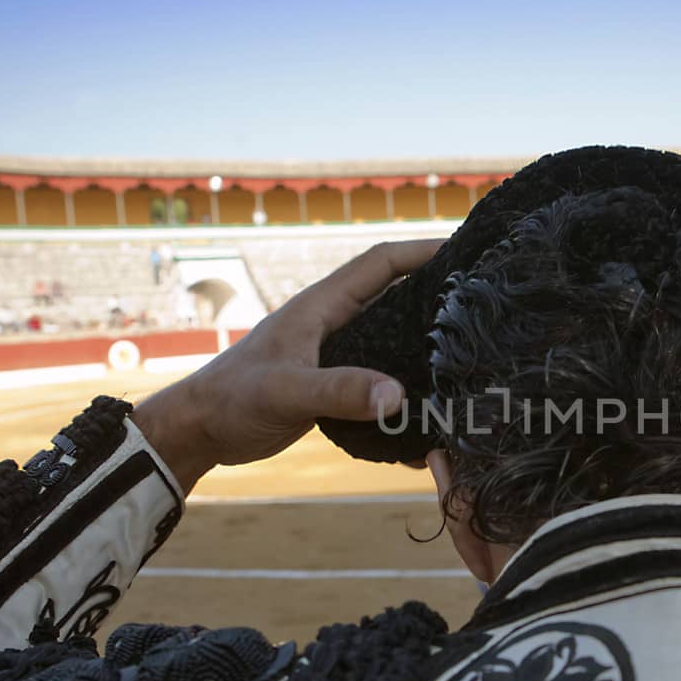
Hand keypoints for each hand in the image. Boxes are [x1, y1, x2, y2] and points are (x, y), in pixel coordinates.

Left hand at [132, 239, 441, 492]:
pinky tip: (432, 405)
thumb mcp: (287, 392)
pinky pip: (381, 376)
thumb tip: (398, 397)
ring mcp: (335, 353)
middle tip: (481, 303)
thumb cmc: (232, 399)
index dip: (422, 250)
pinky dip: (407, 385)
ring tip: (469, 352)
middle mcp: (333, 323)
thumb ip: (340, 391)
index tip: (464, 251)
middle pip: (396, 296)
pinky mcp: (334, 384)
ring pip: (393, 337)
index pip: (380, 263)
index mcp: (322, 306)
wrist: (200, 430)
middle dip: (436, 294)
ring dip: (425, 343)